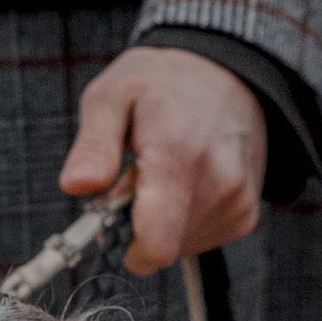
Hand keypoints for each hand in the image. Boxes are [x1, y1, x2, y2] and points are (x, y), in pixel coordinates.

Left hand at [60, 48, 265, 273]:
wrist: (228, 72)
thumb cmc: (162, 82)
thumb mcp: (112, 95)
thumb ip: (93, 144)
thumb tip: (75, 185)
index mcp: (178, 152)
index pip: (156, 242)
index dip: (124, 246)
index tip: (109, 219)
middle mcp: (218, 182)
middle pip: (162, 248)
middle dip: (136, 227)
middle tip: (131, 181)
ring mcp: (237, 201)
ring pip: (179, 247)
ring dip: (160, 222)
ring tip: (161, 174)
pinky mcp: (246, 214)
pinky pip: (200, 240)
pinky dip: (182, 221)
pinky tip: (184, 183)